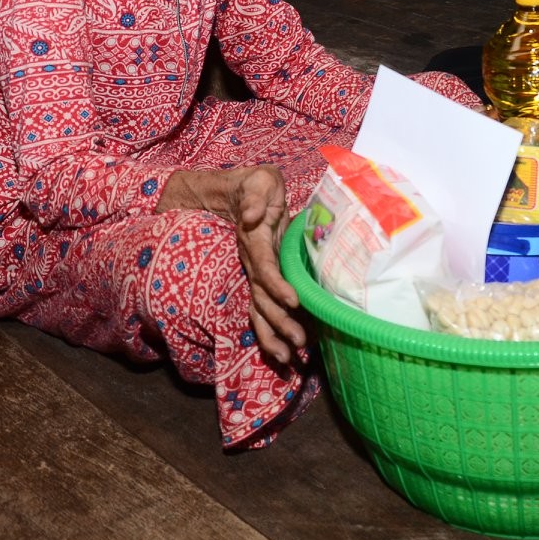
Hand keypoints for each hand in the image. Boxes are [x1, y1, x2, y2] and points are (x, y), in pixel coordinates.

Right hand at [215, 166, 305, 364]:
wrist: (240, 193)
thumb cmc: (256, 185)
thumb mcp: (258, 181)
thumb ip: (255, 196)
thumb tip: (251, 215)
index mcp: (254, 240)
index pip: (264, 267)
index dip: (276, 285)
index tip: (294, 300)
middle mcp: (252, 262)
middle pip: (261, 298)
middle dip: (279, 322)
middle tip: (299, 344)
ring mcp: (255, 273)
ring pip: (258, 310)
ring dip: (273, 335)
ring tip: (289, 358)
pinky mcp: (261, 278)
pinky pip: (263, 309)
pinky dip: (272, 331)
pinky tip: (285, 351)